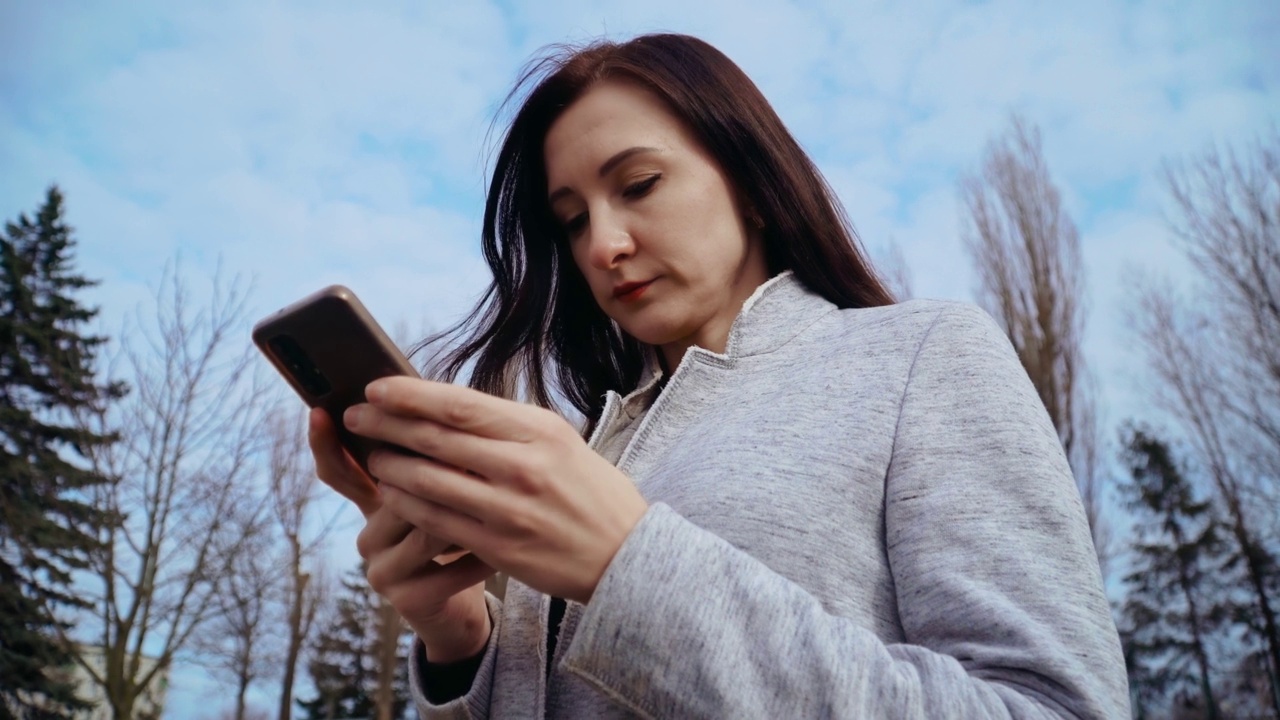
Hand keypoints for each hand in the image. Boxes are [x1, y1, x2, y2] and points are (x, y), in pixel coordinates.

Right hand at [309, 409, 494, 660]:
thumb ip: (429, 459)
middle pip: (394, 493)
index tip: (321, 411)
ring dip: (467, 513)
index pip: (339, 470)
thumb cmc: (458, 534)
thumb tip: (435, 405)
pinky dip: (480, 556)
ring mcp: (382, 571)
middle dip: (439, 475)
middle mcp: (368, 536)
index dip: (326, 443)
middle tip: (478, 461)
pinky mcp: (407, 601)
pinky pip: (447, 569)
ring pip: (425, 528)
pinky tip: (501, 552)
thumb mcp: (441, 493)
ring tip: (498, 501)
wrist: (463, 604)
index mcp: (373, 502)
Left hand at [343, 377, 649, 603]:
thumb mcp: (558, 442)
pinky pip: (438, 521)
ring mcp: (510, 508)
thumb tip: (443, 405)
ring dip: (391, 465)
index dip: (409, 395)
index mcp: (539, 430)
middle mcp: (524, 465)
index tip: (376, 386)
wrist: (625, 554)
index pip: (459, 404)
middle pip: (436, 438)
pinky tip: (392, 494)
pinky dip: (408, 504)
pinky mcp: (499, 546)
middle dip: (386, 424)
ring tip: (371, 455)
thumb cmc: (587, 490)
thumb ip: (506, 425)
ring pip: (429, 480)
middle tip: (355, 415)